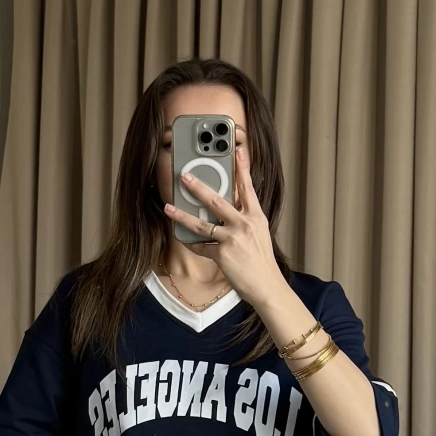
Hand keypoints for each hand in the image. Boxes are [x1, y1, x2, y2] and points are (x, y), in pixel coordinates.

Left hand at [163, 146, 282, 309]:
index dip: (242, 168)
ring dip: (182, 215)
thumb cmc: (262, 261)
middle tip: (185, 176)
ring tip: (169, 208)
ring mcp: (233, 239)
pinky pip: (202, 246)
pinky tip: (182, 238)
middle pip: (217, 201)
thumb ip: (244, 219)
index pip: (248, 188)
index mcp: (256, 217)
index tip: (238, 150)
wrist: (267, 285)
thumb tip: (226, 210)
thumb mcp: (259, 234)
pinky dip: (192, 244)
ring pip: (202, 224)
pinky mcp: (222, 254)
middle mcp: (244, 224)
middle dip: (198, 187)